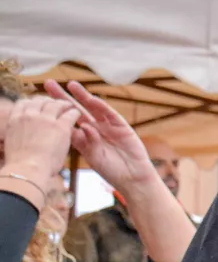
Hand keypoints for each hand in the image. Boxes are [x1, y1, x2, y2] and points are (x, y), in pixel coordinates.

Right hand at [1, 93, 80, 190]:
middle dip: (48, 101)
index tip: (38, 105)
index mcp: (15, 119)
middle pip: (39, 101)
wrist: (27, 169)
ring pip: (55, 105)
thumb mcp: (12, 142)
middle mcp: (29, 115)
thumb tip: (19, 134)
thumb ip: (17, 133)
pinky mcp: (60, 126)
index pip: (23, 103)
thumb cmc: (19, 164)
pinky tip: (77, 114)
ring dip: (63, 104)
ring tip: (69, 107)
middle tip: (55, 104)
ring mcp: (45, 119)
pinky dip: (74, 112)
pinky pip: (69, 114)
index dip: (32, 103)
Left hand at [46, 81, 160, 197]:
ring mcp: (107, 126)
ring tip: (71, 85)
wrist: (132, 178)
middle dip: (62, 97)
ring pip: (92, 108)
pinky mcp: (121, 126)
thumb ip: (86, 142)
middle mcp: (93, 129)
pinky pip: (109, 114)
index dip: (55, 110)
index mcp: (83, 138)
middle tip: (49, 84)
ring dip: (82, 96)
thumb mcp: (93, 158)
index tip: (41, 101)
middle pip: (75, 109)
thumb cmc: (111, 171)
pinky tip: (92, 99)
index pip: (66, 121)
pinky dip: (101, 106)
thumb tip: (81, 126)